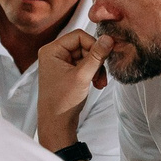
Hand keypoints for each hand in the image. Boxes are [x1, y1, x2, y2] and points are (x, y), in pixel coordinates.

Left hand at [35, 29, 112, 148]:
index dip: (93, 45)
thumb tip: (108, 38)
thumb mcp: (82, 76)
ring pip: (86, 56)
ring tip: (99, 83)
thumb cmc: (63, 101)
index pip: (79, 36)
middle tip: (101, 76)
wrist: (56, 123)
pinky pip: (84, 65)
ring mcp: (60, 63)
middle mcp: (54, 54)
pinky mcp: (67, 72)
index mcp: (51, 50)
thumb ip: (96, 56)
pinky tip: (96, 84)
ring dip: (96, 68)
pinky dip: (92, 73)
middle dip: (95, 60)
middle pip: (84, 46)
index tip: (103, 58)